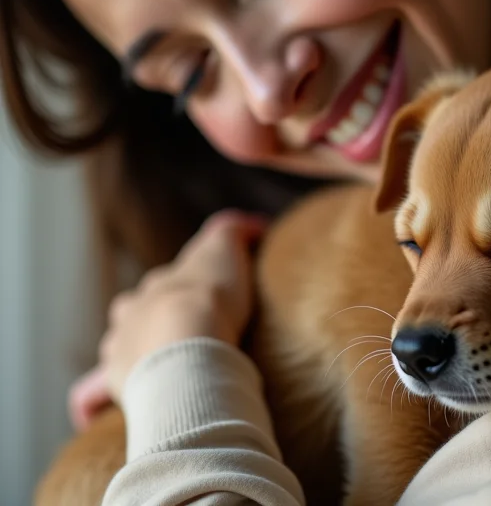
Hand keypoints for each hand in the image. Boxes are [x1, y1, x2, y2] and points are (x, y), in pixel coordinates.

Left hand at [68, 210, 266, 431]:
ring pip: (116, 347)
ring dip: (133, 356)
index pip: (164, 284)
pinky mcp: (111, 382)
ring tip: (158, 373)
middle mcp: (131, 312)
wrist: (189, 340)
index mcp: (156, 285)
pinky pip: (90, 394)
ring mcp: (118, 348)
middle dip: (150, 323)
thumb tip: (252, 225)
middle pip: (134, 313)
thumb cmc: (209, 296)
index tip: (205, 303)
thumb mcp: (225, 248)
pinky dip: (91, 400)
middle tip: (182, 339)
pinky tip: (91, 413)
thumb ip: (234, 231)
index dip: (183, 292)